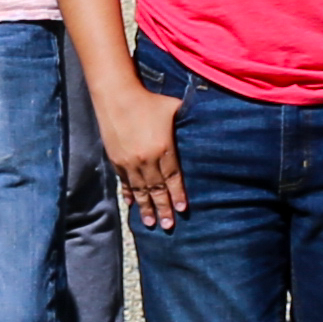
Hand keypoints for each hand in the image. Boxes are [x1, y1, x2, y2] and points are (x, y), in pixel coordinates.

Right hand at [100, 81, 187, 228]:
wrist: (116, 95)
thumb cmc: (148, 99)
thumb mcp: (174, 107)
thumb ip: (188, 118)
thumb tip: (206, 119)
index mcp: (163, 148)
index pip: (173, 177)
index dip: (178, 194)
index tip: (183, 209)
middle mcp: (146, 159)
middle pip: (157, 189)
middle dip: (163, 208)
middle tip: (168, 226)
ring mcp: (129, 161)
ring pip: (140, 189)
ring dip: (145, 207)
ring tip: (151, 223)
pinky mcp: (115, 159)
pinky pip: (124, 182)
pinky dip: (128, 194)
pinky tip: (132, 204)